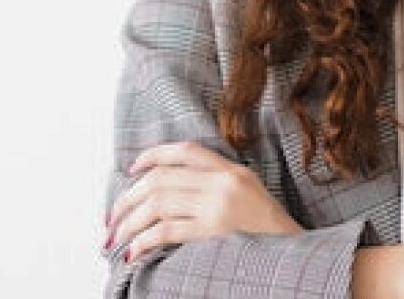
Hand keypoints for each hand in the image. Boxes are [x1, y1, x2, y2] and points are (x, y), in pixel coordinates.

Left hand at [103, 140, 302, 262]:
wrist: (292, 252)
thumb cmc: (268, 231)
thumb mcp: (248, 194)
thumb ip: (218, 185)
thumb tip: (172, 190)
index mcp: (232, 170)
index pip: (186, 150)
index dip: (154, 155)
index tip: (132, 168)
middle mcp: (224, 182)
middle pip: (163, 178)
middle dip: (128, 197)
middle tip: (111, 217)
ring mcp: (219, 206)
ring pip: (159, 202)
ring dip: (130, 221)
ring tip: (115, 237)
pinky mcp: (214, 232)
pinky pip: (167, 231)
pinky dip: (143, 241)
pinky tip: (133, 252)